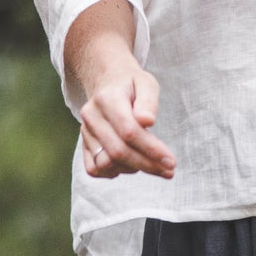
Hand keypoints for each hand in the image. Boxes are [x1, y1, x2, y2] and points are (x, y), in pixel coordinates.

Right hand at [80, 57, 174, 179]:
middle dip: (146, 164)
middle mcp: (92, 116)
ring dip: (133, 169)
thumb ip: (148, 101)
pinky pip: (94, 168)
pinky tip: (133, 165)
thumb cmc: (132, 85)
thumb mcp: (146, 84)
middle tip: (169, 170)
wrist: (109, 83)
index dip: (151, 149)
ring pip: (106, 163)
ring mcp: (86, 132)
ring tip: (152, 164)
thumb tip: (147, 121)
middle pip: (118, 151)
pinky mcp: (84, 144)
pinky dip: (115, 172)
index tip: (171, 161)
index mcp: (107, 98)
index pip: (129, 131)